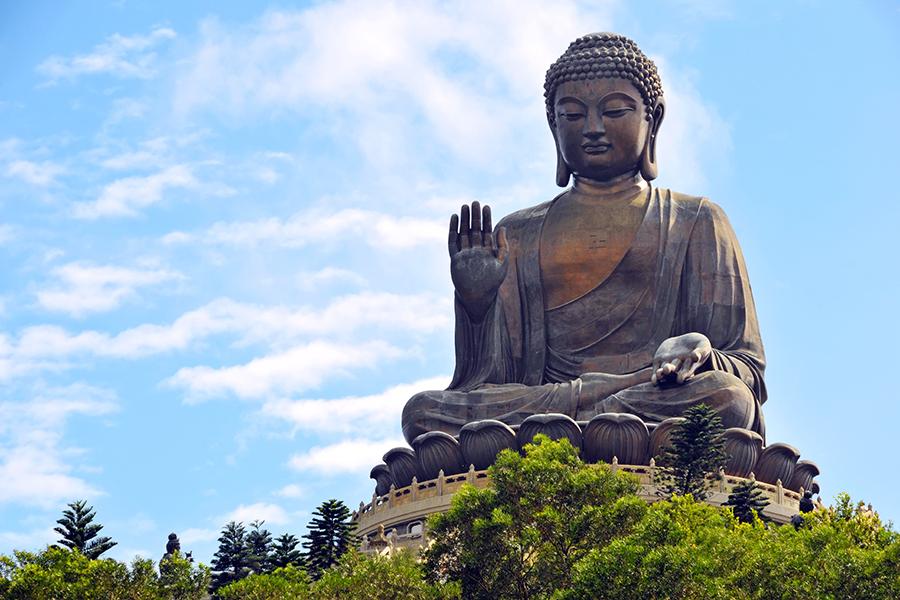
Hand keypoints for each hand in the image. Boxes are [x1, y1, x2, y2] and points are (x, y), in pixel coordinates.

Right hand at [449, 201, 508, 320]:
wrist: (478, 297)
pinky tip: (454, 219)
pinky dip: (453, 230)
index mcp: (487, 251)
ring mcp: (464, 253)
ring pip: (463, 233)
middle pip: (474, 229)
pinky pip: (453, 241)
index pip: (486, 231)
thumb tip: (502, 228)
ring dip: (463, 220)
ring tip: (464, 206)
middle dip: (474, 216)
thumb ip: (503, 246)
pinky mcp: (455, 258)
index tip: (486, 206)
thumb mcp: (502, 263)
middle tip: (475, 202)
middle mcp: (475, 250)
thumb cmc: (492, 283)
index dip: (486, 219)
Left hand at [651, 332, 711, 384]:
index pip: (686, 372)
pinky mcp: (659, 361)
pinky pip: (656, 370)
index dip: (683, 375)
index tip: (680, 378)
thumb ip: (700, 351)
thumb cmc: (698, 344)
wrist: (685, 341)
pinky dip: (655, 376)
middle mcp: (678, 368)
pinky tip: (654, 380)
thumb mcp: (702, 345)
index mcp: (690, 366)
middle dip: (670, 371)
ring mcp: (668, 365)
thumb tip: (695, 356)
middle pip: (673, 372)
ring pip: (664, 372)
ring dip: (661, 373)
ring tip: (659, 373)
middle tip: (667, 369)